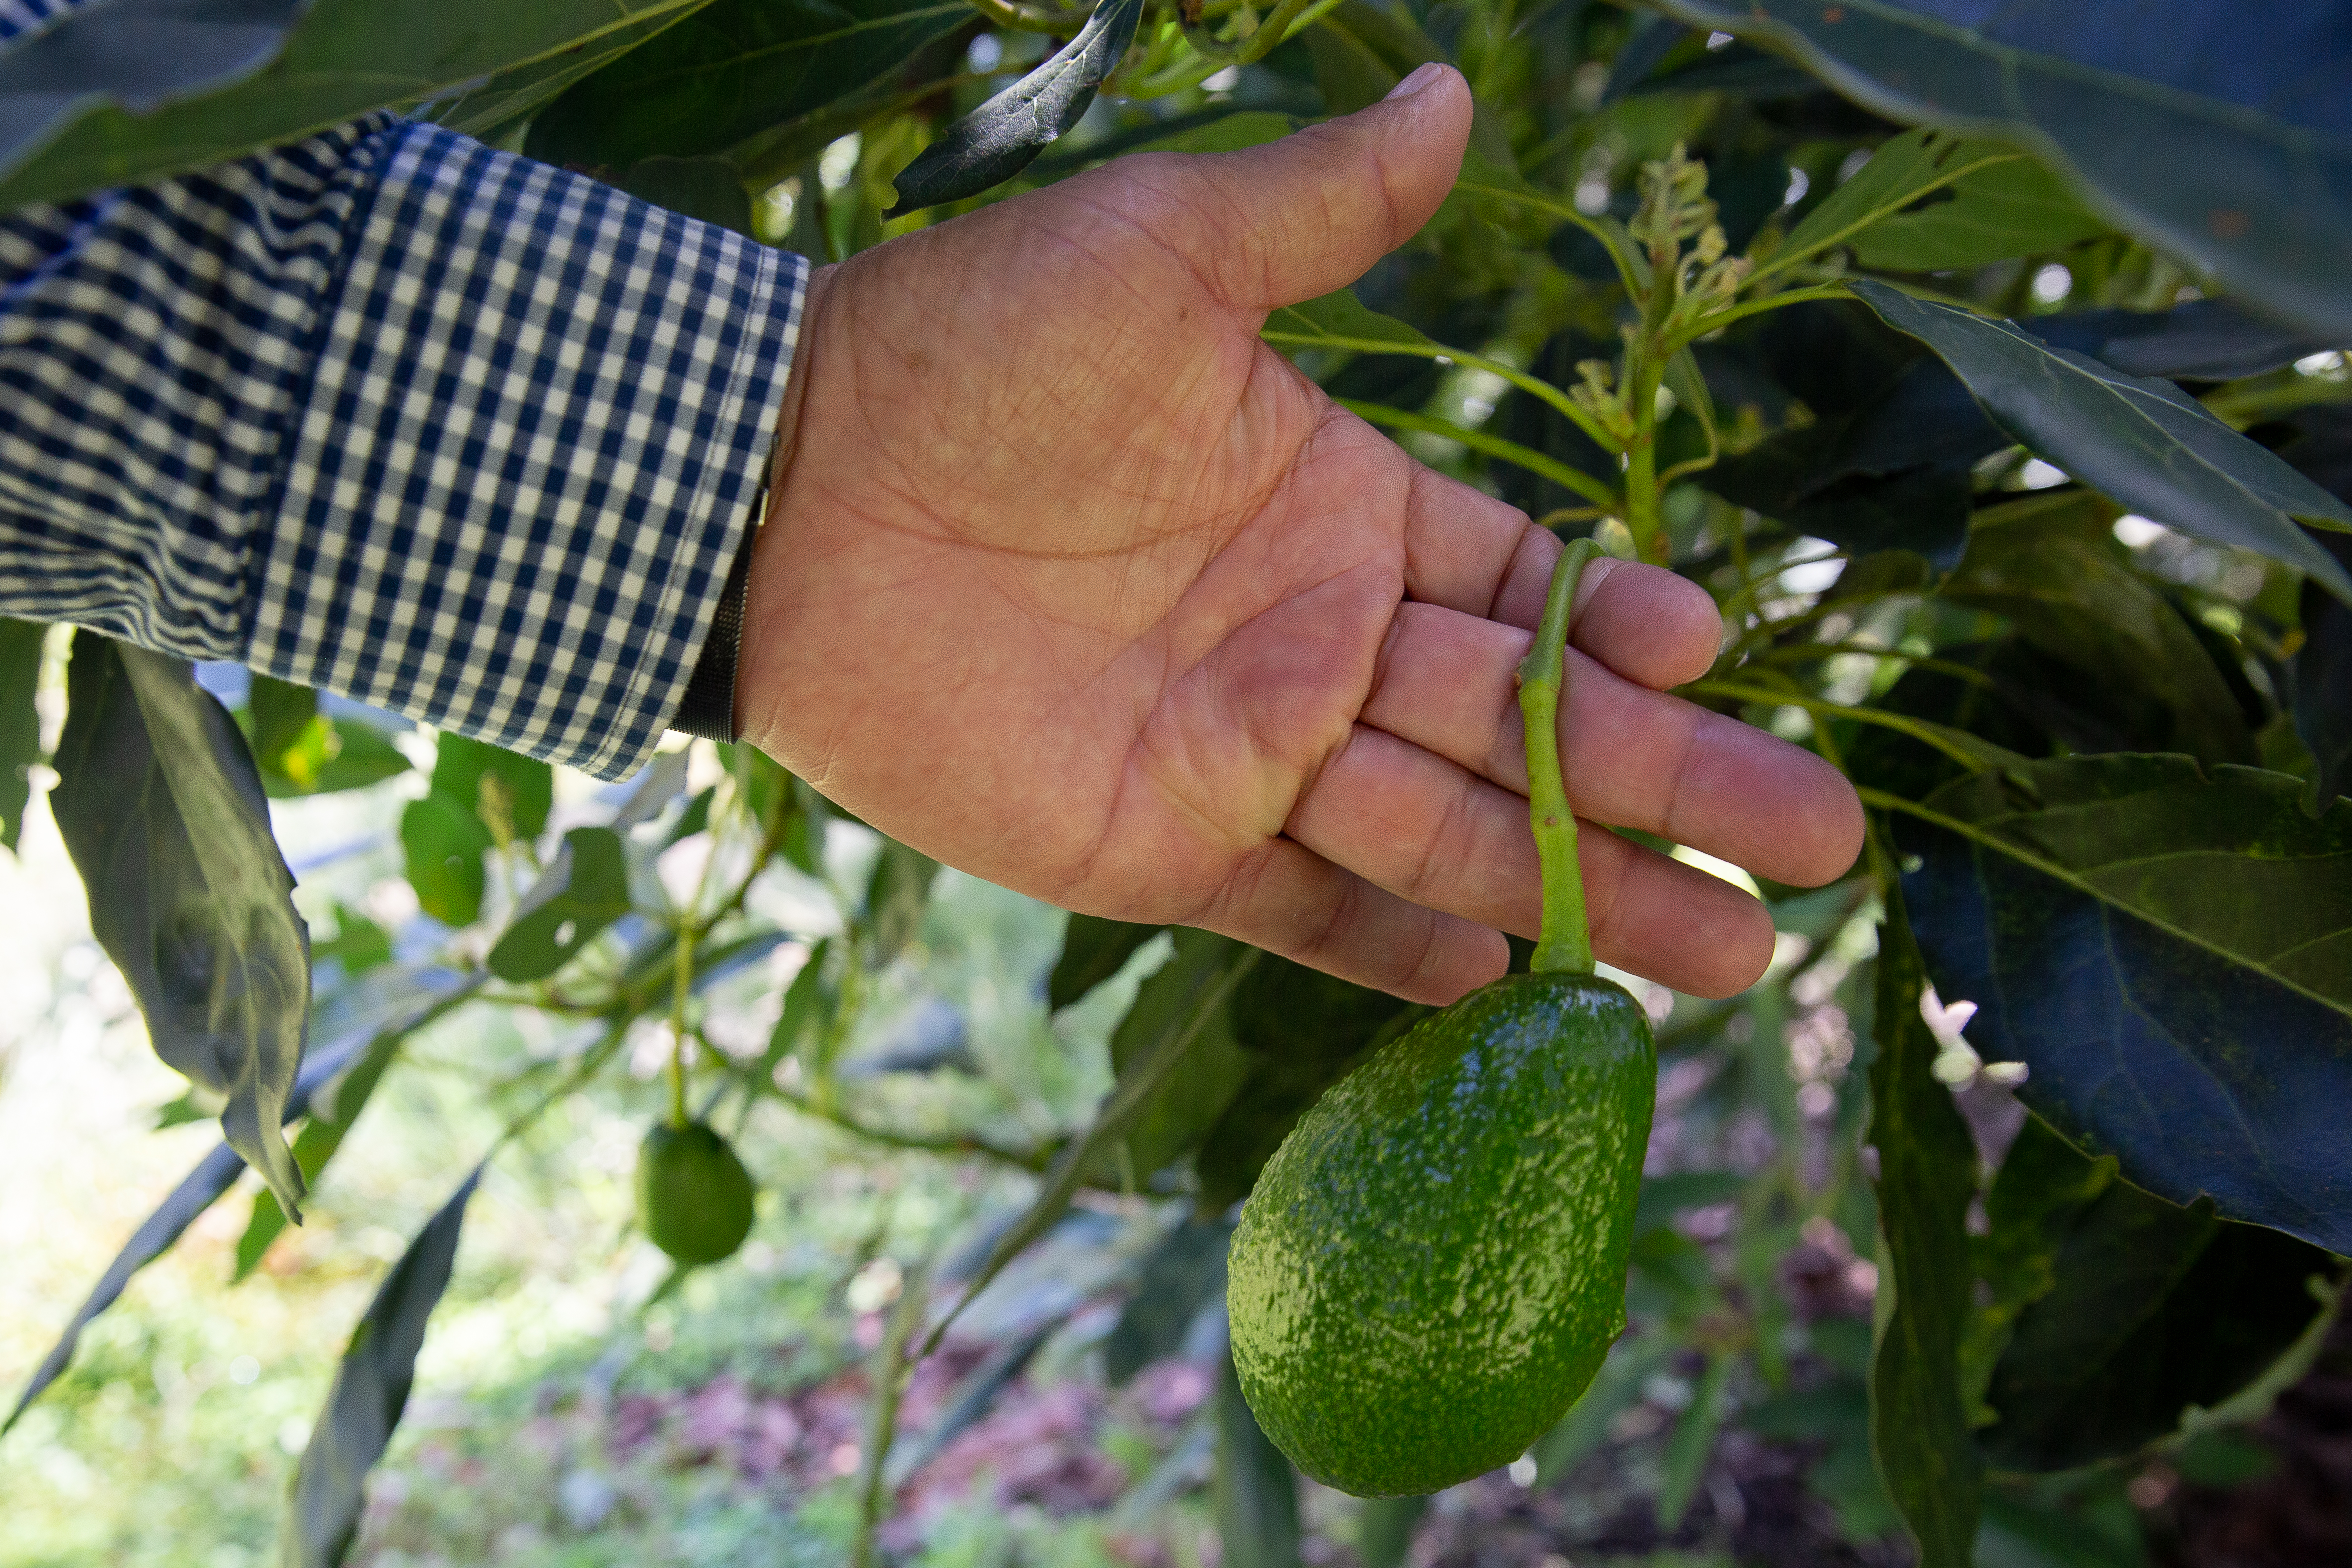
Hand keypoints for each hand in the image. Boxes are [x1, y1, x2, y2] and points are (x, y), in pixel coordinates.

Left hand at [736, 64, 1861, 1002]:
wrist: (785, 491)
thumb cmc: (969, 348)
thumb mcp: (1160, 250)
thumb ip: (1319, 209)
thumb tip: (1455, 96)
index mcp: (1341, 504)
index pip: (1522, 584)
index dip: (1620, 626)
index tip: (1709, 651)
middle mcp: (1317, 638)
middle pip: (1526, 729)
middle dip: (1671, 786)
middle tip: (1817, 848)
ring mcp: (1247, 753)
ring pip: (1450, 835)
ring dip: (1585, 893)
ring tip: (1727, 958)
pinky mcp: (1163, 848)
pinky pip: (1308, 915)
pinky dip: (1406, 954)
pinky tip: (1516, 988)